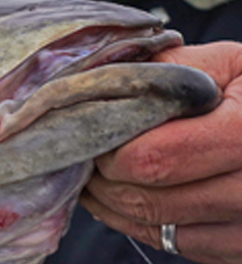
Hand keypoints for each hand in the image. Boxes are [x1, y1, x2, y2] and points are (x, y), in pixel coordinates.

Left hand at [80, 41, 241, 263]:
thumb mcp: (227, 65)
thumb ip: (167, 71)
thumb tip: (100, 84)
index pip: (149, 159)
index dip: (108, 146)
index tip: (89, 129)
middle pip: (145, 198)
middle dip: (102, 176)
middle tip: (84, 152)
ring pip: (151, 224)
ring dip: (110, 200)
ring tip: (94, 171)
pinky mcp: (238, 248)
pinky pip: (169, 242)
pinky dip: (134, 220)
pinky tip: (121, 194)